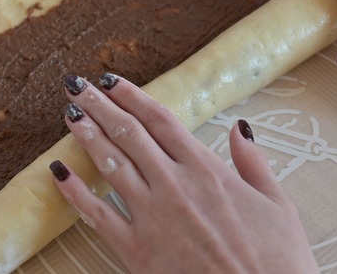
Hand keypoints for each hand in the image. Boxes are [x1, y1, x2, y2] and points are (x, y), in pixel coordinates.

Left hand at [50, 74, 318, 272]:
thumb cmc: (278, 260)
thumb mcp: (277, 204)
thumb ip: (254, 162)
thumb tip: (241, 128)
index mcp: (207, 169)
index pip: (160, 120)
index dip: (131, 95)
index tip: (111, 80)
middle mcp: (174, 185)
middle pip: (128, 134)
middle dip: (99, 105)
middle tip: (76, 86)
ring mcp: (152, 217)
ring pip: (110, 164)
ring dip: (86, 136)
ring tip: (68, 114)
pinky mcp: (136, 250)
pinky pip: (97, 214)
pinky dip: (74, 191)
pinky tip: (58, 171)